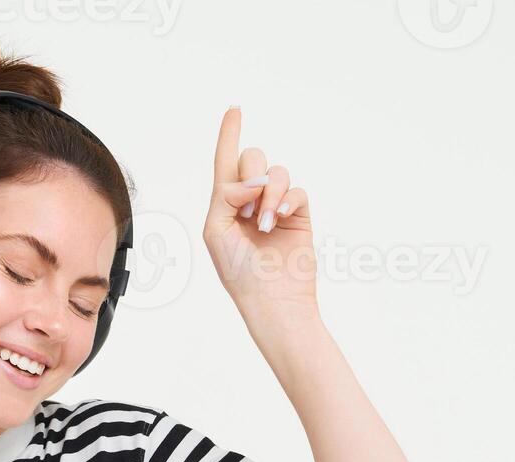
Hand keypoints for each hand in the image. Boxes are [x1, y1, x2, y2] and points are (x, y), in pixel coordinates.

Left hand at [204, 106, 317, 322]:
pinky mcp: (299, 216)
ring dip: (268, 194)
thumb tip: (254, 180)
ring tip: (264, 224)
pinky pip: (297, 190)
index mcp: (225, 203)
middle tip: (247, 212)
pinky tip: (279, 219)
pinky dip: (287, 200)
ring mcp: (276, 206)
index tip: (234, 109)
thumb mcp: (216, 230)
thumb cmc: (237, 271)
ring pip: (277, 172)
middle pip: (253, 158)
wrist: (271, 299)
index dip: (229, 134)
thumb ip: (226, 195)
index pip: (226, 161)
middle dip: (250, 177)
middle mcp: (250, 200)